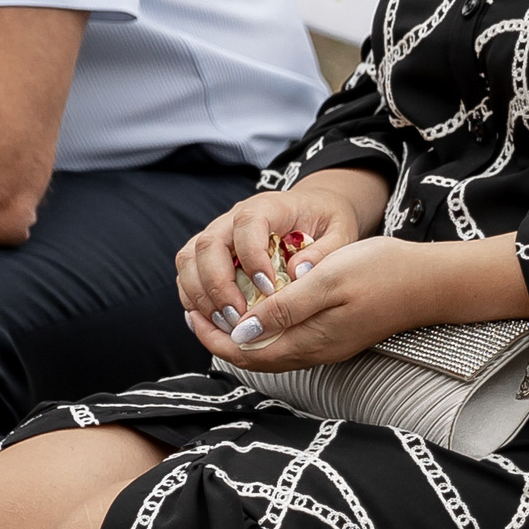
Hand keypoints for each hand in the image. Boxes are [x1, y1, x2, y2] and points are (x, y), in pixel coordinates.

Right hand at [176, 171, 388, 337]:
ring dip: (200, 295)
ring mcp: (217, 236)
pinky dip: (193, 299)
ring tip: (225, 322)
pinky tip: (212, 320)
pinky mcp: (208, 255)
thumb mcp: (341, 232)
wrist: (313, 211)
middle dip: (218, 284)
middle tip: (239, 316)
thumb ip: (326, 250)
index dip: (251, 256)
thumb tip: (299, 272)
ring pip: (189, 259)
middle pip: (208, 243)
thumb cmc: (325, 222)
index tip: (268, 288)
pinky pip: (187, 275)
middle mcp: (233, 218)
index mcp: (268, 206)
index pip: (247, 222)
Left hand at [187, 235, 460, 372]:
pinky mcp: (336, 338)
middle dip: (220, 339)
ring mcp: (327, 348)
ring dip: (240, 337)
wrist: (429, 282)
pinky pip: (288, 343)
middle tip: (196, 313)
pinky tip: (259, 311)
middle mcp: (315, 352)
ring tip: (219, 312)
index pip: (246, 353)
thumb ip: (285, 308)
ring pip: (270, 353)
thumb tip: (242, 332)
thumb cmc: (381, 272)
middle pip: (254, 359)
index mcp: (309, 341)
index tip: (193, 314)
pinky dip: (264, 332)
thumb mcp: (328, 279)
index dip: (214, 338)